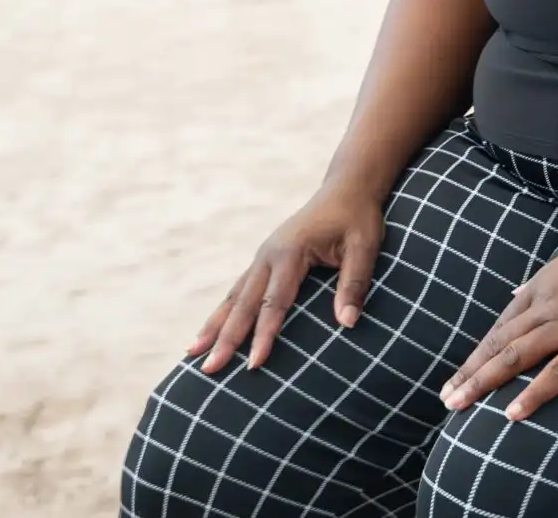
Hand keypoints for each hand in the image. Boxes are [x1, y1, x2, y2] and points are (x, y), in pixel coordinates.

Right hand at [187, 177, 384, 373]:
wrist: (347, 187)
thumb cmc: (358, 217)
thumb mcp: (365, 246)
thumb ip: (354, 283)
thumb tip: (347, 323)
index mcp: (290, 251)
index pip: (275, 302)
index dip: (264, 335)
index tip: (254, 365)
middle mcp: (269, 254)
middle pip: (244, 303)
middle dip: (226, 338)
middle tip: (208, 369)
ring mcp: (263, 256)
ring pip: (234, 296)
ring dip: (214, 325)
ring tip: (192, 352)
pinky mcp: (264, 259)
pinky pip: (239, 289)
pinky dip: (224, 311)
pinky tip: (211, 329)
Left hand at [440, 217, 557, 421]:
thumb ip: (546, 276)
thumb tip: (518, 292)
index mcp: (546, 282)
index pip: (503, 322)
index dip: (480, 349)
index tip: (462, 371)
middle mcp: (549, 305)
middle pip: (500, 343)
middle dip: (470, 372)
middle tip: (446, 398)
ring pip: (516, 358)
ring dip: (484, 383)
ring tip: (459, 406)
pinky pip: (557, 374)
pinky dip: (532, 394)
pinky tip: (510, 413)